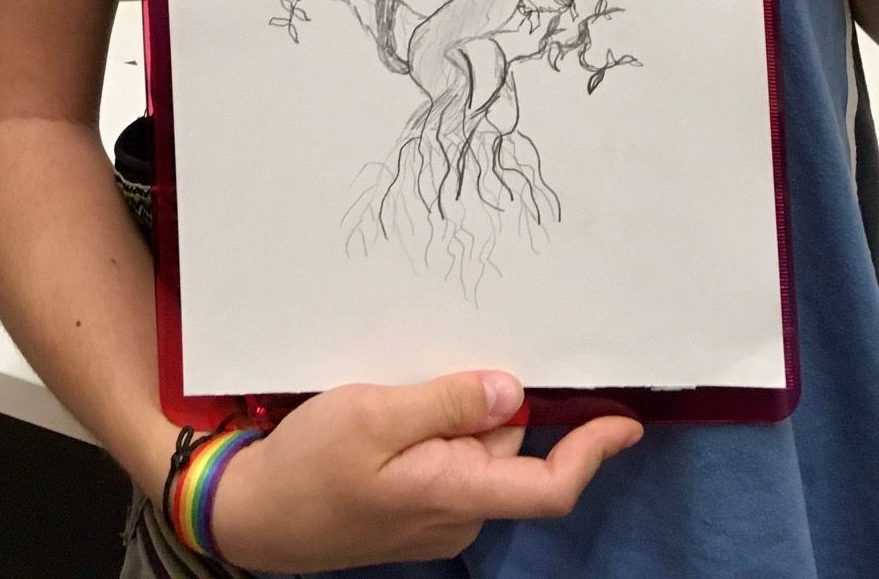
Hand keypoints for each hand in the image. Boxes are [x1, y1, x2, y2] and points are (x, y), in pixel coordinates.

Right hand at [209, 370, 641, 572]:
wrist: (251, 516)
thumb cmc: (307, 466)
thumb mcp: (374, 415)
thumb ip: (448, 402)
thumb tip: (515, 391)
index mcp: (456, 495)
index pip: (548, 485)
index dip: (593, 453)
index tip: (627, 420)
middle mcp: (458, 515)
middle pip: (510, 446)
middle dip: (492, 401)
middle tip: (440, 362)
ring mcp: (436, 518)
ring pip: (476, 450)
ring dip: (457, 414)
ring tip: (399, 390)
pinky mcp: (414, 510)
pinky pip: (448, 461)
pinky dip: (435, 430)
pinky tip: (393, 412)